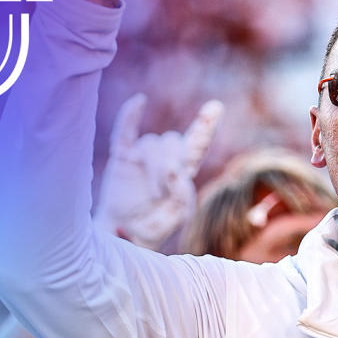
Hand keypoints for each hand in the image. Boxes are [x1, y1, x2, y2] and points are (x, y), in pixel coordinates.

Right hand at [96, 95, 223, 249]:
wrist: (123, 235)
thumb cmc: (154, 227)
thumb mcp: (176, 216)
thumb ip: (182, 195)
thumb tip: (174, 169)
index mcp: (182, 171)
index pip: (197, 142)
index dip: (206, 125)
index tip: (215, 107)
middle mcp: (164, 158)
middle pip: (174, 141)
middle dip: (171, 163)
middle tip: (163, 191)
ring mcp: (142, 156)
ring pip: (152, 143)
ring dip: (154, 167)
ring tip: (151, 194)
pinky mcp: (122, 157)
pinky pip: (124, 131)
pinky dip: (130, 116)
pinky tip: (140, 101)